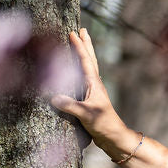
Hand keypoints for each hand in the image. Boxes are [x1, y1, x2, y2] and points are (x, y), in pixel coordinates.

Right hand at [52, 28, 127, 156]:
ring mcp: (94, 91)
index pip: (85, 61)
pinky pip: (84, 79)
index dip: (79, 46)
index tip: (74, 32)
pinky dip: (80, 70)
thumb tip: (53, 97)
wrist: (114, 137)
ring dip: (84, 55)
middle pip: (90, 60)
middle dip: (86, 44)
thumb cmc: (103, 125)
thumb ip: (70, 105)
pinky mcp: (91, 99)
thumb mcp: (85, 115)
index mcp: (94, 84)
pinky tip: (76, 72)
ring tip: (80, 44)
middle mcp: (95, 84)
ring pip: (88, 68)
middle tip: (82, 29)